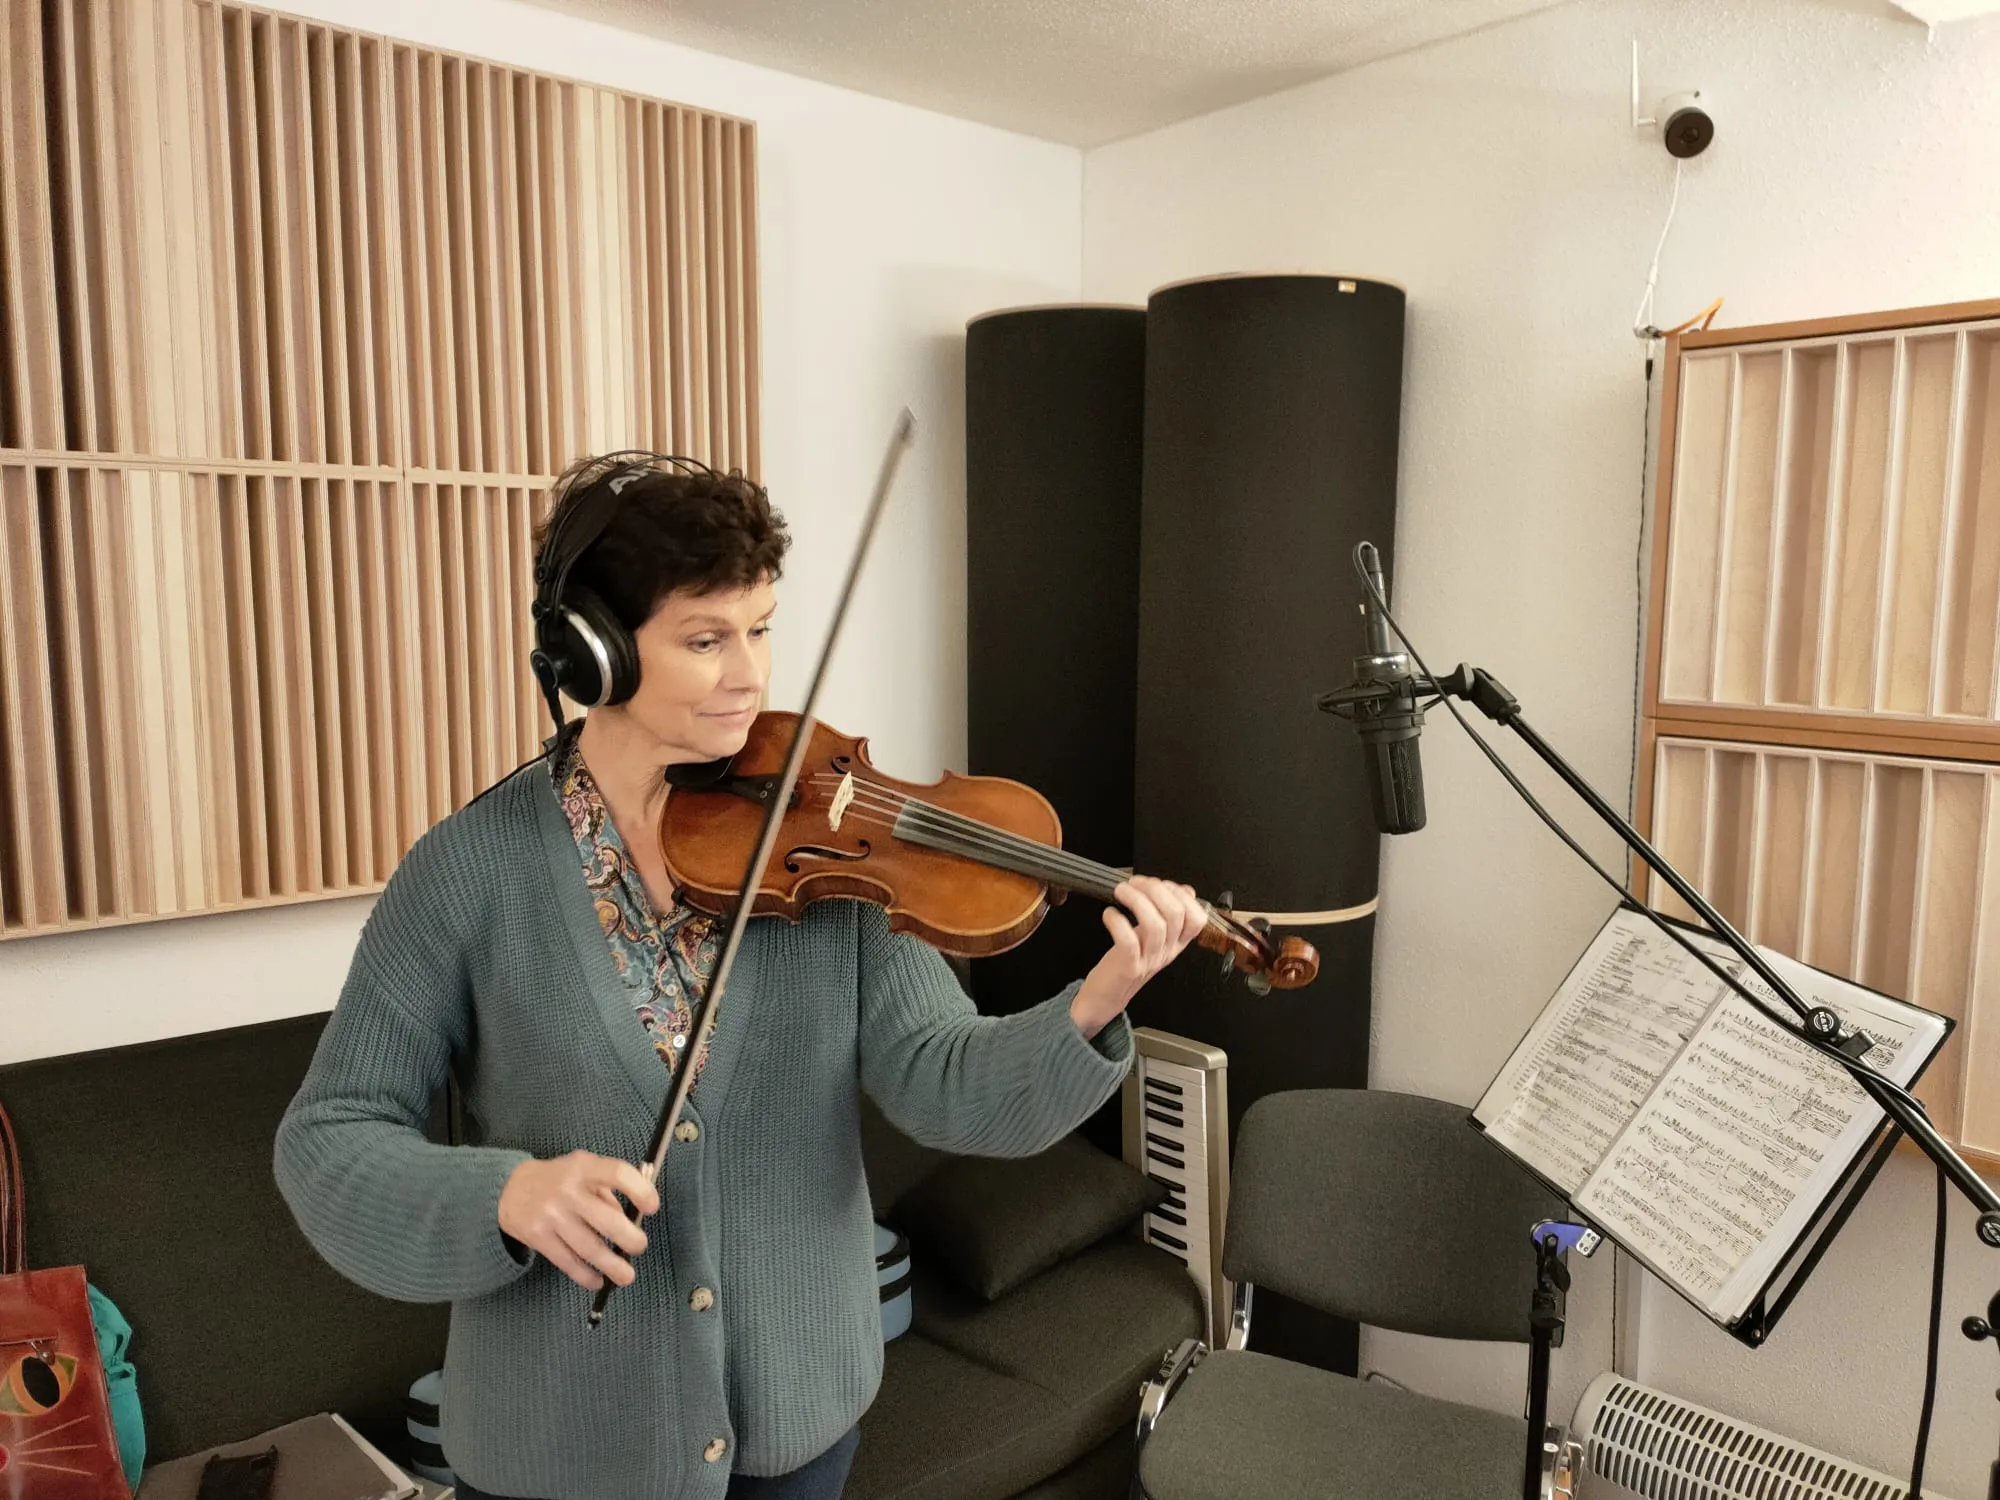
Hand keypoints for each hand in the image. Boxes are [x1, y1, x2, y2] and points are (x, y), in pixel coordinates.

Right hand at [498, 1151, 658, 1290]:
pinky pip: (568, 1262)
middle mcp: (567, 1191)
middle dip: (630, 1239)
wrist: (509, 1189)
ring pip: (589, 1248)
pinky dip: (586, 1276)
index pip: (617, 1174)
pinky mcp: (539, 1238)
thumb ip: (606, 1188)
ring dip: (612, 1266)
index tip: (652, 1207)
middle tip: (639, 1246)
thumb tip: (633, 1217)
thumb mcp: (582, 1168)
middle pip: (607, 1220)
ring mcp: (552, 1216)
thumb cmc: (558, 1178)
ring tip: (626, 1275)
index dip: (640, 1191)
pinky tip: (598, 1281)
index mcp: (583, 1167)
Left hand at [1070, 877, 1207, 1039]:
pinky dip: (1117, 922)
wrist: (1107, 996)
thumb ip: (1167, 915)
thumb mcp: (1154, 938)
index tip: (1159, 883)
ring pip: (1155, 924)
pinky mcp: (1128, 967)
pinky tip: (1109, 914)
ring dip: (1136, 900)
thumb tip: (1185, 890)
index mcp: (1176, 943)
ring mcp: (1149, 960)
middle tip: (1134, 883)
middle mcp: (1167, 951)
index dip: (1181, 894)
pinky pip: (1128, 941)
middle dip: (1155, 889)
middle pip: (1175, 914)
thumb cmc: (1127, 961)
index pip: (1196, 918)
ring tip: (1121, 891)